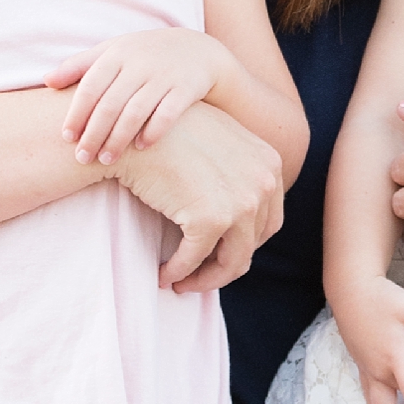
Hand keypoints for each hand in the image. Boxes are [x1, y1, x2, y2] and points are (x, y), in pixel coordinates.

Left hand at [50, 28, 223, 163]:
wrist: (198, 50)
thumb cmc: (144, 55)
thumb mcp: (113, 52)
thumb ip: (80, 65)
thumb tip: (46, 81)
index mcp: (117, 53)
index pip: (91, 86)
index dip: (77, 113)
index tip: (67, 137)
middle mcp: (139, 63)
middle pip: (110, 103)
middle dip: (94, 133)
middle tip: (83, 158)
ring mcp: (164, 75)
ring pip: (136, 111)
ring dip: (119, 139)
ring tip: (107, 159)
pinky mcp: (186, 88)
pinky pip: (168, 114)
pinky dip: (153, 132)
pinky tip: (142, 147)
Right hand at [107, 99, 283, 289]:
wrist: (133, 122)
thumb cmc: (166, 131)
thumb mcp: (216, 143)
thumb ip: (234, 171)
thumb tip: (232, 214)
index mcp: (270, 164)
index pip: (267, 221)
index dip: (242, 244)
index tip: (217, 253)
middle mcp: (264, 183)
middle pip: (252, 245)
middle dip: (224, 266)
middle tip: (197, 274)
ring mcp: (241, 202)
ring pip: (231, 262)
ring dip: (204, 278)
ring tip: (181, 280)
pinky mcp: (211, 218)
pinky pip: (194, 260)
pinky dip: (178, 272)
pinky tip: (163, 273)